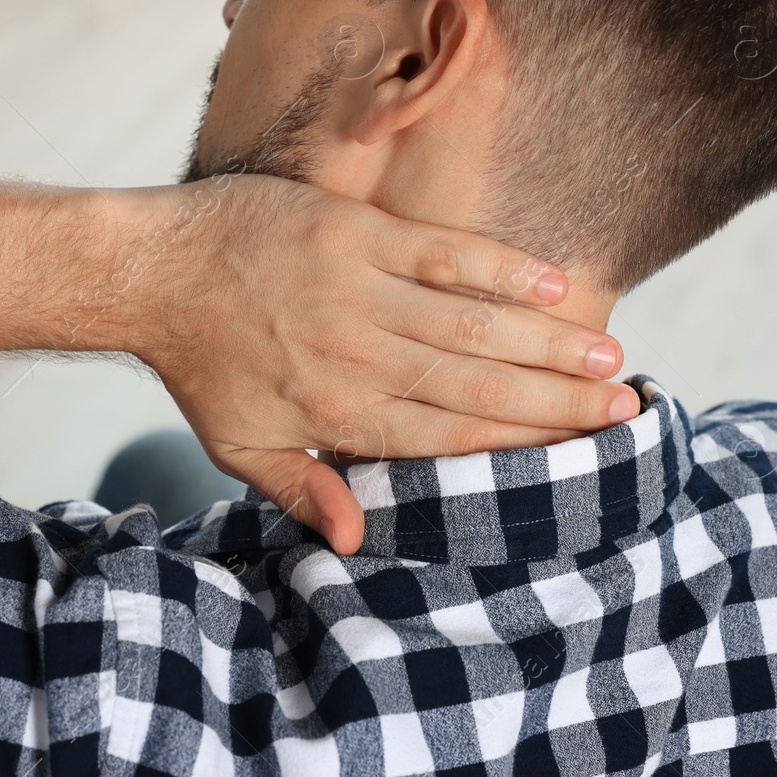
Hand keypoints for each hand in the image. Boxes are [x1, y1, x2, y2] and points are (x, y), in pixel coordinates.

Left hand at [127, 173, 636, 555]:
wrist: (153, 272)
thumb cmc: (199, 362)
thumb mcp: (239, 445)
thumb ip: (302, 489)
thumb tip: (357, 542)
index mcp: (339, 413)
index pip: (448, 437)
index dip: (520, 445)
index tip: (579, 452)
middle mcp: (360, 357)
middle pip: (476, 385)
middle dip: (555, 401)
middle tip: (623, 407)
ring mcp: (359, 291)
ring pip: (471, 323)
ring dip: (545, 340)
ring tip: (609, 356)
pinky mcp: (353, 234)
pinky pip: (439, 252)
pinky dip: (497, 267)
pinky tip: (551, 281)